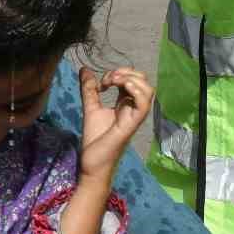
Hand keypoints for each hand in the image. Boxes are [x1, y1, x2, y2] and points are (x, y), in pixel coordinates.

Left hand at [76, 66, 152, 186]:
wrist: (92, 164)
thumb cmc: (95, 140)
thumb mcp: (90, 108)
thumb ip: (89, 90)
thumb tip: (84, 69)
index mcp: (125, 105)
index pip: (133, 80)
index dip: (119, 73)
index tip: (101, 82)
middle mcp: (133, 109)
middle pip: (144, 82)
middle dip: (127, 72)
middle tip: (109, 80)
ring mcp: (134, 117)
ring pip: (148, 91)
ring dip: (131, 80)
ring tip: (114, 82)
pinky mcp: (131, 125)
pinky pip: (143, 105)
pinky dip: (136, 91)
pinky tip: (121, 88)